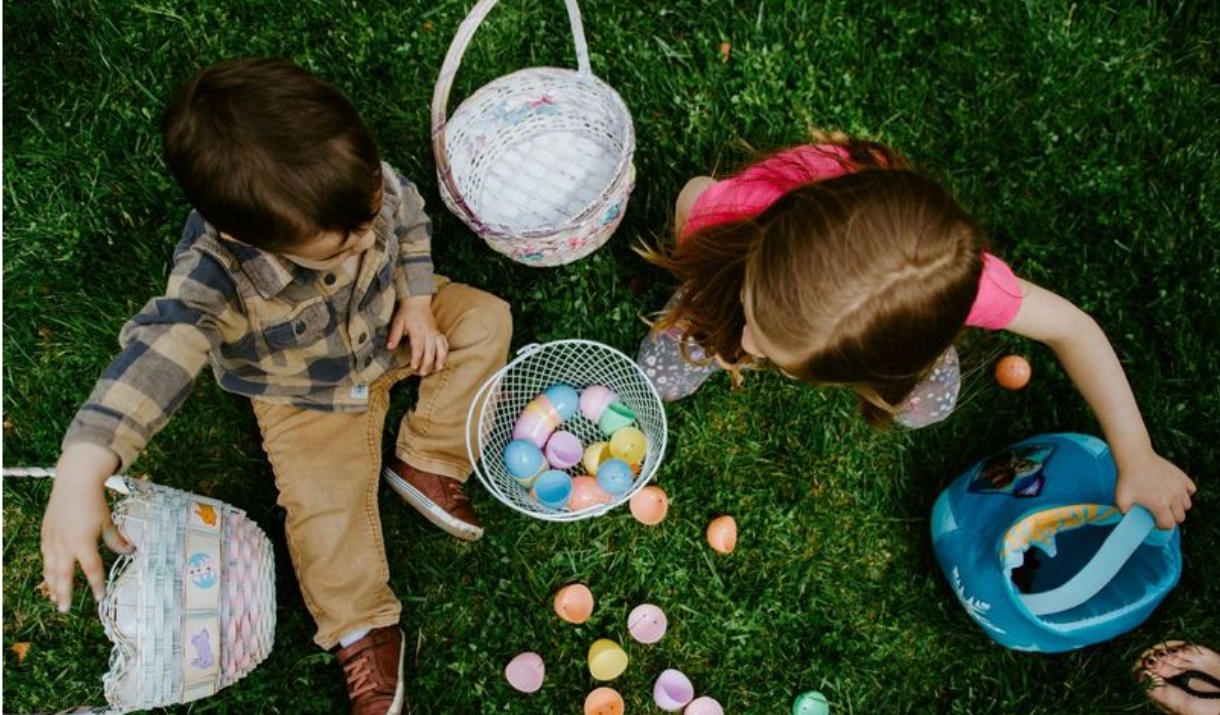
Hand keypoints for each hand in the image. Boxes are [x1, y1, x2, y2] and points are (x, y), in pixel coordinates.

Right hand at [40, 443, 132, 612]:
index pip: (92, 570)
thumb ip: (116, 540)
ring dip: (52, 585)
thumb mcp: (108, 522)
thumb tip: (131, 552)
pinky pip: (45, 557)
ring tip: (55, 599)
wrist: (74, 483)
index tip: (100, 597)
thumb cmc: (94, 503)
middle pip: (63, 576)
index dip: (96, 585)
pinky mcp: (46, 534)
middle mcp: (65, 544)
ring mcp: (52, 540)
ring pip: (50, 569)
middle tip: (65, 610)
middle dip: (64, 594)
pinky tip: (49, 577)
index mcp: (83, 543)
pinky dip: (47, 569)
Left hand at [387, 294, 447, 375]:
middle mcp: (428, 332)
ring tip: (437, 369)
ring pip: (440, 348)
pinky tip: (443, 360)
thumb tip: (389, 347)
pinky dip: (445, 352)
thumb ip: (394, 335)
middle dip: (427, 363)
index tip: (414, 366)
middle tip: (422, 373)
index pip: (418, 347)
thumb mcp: (397, 322)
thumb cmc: (407, 312)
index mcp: (417, 330)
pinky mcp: (438, 332)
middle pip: (430, 350)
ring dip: (440, 359)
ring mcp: (435, 332)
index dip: (416, 358)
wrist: (417, 301)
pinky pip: (444, 343)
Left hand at [1114, 449, 1194, 528]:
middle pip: (1180, 517)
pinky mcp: (1183, 477)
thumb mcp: (1120, 499)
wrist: (1135, 457)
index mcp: (1160, 505)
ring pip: (1187, 505)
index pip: (1169, 525)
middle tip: (1160, 512)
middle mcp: (1173, 497)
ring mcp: (1180, 487)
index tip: (1155, 521)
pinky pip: (1191, 490)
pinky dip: (1185, 493)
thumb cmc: (1127, 478)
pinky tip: (1174, 491)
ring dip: (1178, 507)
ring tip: (1167, 502)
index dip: (1161, 526)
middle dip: (1171, 518)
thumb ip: (1125, 513)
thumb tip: (1131, 520)